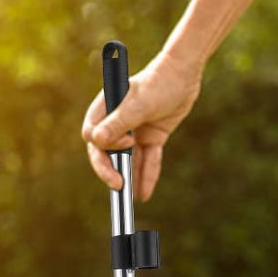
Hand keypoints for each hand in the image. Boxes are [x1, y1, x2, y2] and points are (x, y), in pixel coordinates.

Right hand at [81, 52, 203, 199]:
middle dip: (111, 170)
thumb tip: (97, 141)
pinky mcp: (152, 137)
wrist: (183, 76)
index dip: (106, 148)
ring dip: (130, 178)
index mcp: (105, 110)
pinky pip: (148, 160)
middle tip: (119, 188)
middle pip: (107, 153)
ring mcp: (135, 131)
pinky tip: (144, 194)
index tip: (127, 144)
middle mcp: (117, 122)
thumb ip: (118, 123)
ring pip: (129, 160)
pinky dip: (147, 175)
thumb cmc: (156, 84)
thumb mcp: (138, 105)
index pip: (94, 138)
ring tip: (131, 200)